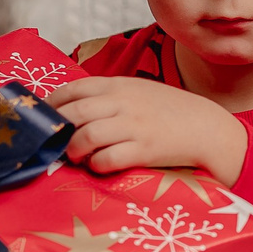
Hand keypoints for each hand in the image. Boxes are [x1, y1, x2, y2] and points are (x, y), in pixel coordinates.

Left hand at [46, 76, 247, 181]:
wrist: (206, 128)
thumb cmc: (169, 111)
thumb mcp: (138, 91)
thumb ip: (108, 96)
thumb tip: (72, 110)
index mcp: (118, 85)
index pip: (72, 89)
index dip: (52, 105)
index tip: (46, 119)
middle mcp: (122, 103)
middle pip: (73, 114)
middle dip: (58, 131)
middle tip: (57, 142)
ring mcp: (133, 126)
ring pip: (85, 137)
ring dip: (74, 151)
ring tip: (77, 157)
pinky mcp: (143, 150)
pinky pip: (107, 159)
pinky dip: (96, 165)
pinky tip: (99, 166)